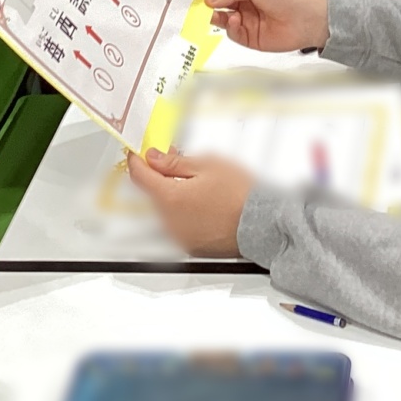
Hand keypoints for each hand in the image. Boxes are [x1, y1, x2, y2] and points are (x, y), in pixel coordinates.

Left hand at [125, 148, 252, 257]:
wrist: (263, 224)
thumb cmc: (240, 195)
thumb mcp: (207, 165)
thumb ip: (174, 162)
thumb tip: (154, 159)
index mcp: (170, 199)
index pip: (140, 177)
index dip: (137, 161)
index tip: (139, 154)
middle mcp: (170, 222)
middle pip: (154, 194)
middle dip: (160, 176)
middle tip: (175, 161)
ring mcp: (181, 237)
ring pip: (166, 210)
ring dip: (173, 195)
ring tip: (198, 183)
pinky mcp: (192, 247)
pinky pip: (179, 225)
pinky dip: (184, 212)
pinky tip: (203, 202)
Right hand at [204, 0, 329, 51]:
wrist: (307, 19)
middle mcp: (244, 0)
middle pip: (218, 0)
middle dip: (211, 1)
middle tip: (207, 2)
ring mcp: (246, 18)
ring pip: (221, 17)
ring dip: (217, 14)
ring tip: (218, 13)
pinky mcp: (249, 36)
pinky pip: (231, 33)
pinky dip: (230, 27)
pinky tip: (236, 20)